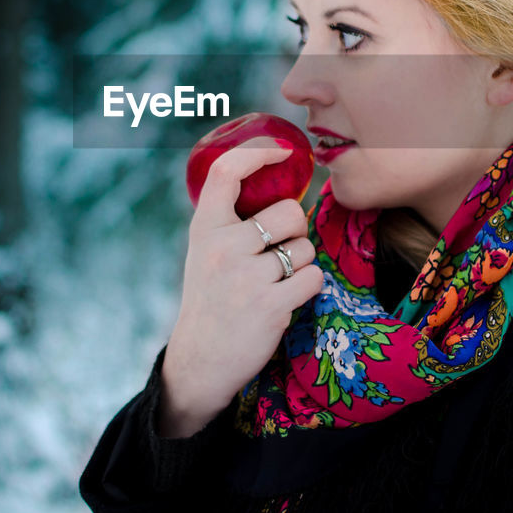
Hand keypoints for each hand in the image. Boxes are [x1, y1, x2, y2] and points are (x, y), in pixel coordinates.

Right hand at [157, 136, 322, 437]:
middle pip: (289, 211)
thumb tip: (280, 185)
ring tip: (276, 282)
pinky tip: (287, 298)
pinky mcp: (270, 305)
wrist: (199, 360)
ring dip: (301, 264)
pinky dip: (308, 286)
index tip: (283, 153)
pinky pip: (313, 277)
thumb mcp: (205, 252)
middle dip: (297, 229)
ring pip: (304, 248)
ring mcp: (246, 276)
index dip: (259, 153)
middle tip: (282, 249)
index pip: (227, 172)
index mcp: (205, 228)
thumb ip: (231, 222)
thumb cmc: (211, 300)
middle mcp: (223, 247)